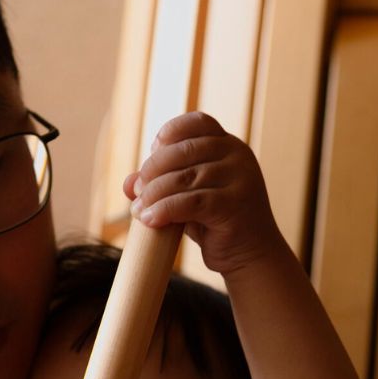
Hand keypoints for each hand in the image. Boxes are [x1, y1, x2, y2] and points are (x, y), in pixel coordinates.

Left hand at [123, 111, 282, 276]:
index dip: (170, 132)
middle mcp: (237, 156)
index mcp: (229, 146)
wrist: (250, 256)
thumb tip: (127, 183)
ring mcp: (239, 179)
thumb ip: (163, 186)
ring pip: (185, 178)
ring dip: (154, 193)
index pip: (198, 122)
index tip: (152, 151)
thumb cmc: (216, 225)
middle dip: (153, 169)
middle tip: (137, 190)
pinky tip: (149, 220)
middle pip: (184, 150)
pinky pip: (190, 202)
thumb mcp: (187, 199)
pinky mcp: (233, 205)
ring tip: (138, 210)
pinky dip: (164, 210)